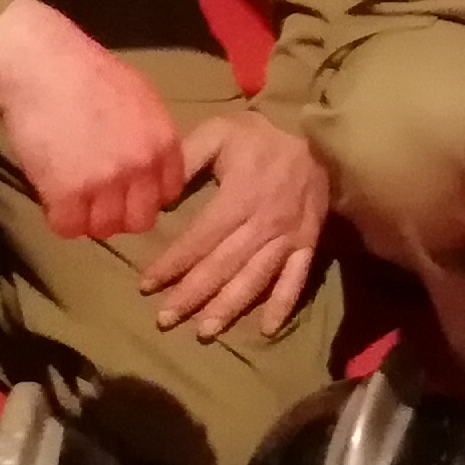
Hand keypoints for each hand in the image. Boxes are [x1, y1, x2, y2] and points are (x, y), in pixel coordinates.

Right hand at [0, 0, 184, 241]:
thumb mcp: (140, 98)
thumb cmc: (87, 73)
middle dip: (118, 213)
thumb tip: (149, 166)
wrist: (42, 64)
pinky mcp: (67, 193)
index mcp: (163, 143)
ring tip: (72, 196)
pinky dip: (59, 218)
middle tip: (96, 198)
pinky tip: (52, 196)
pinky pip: (68, 228)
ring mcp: (105, 182)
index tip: (126, 190)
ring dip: (87, 218)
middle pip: (139, 220)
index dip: (144, 195)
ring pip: (104, 229)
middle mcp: (141, 166)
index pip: (167, 195)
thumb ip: (151, 136)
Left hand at [142, 110, 327, 340]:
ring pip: (255, 278)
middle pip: (222, 266)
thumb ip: (187, 158)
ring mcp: (288, 237)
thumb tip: (158, 196)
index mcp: (240, 197)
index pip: (200, 238)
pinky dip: (283, 305)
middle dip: (191, 294)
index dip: (172, 263)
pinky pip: (296, 279)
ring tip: (204, 332)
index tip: (147, 285)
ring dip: (229, 307)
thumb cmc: (260, 137)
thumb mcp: (219, 133)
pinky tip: (266, 329)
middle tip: (165, 319)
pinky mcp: (308, 243)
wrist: (317, 136)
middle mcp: (263, 223)